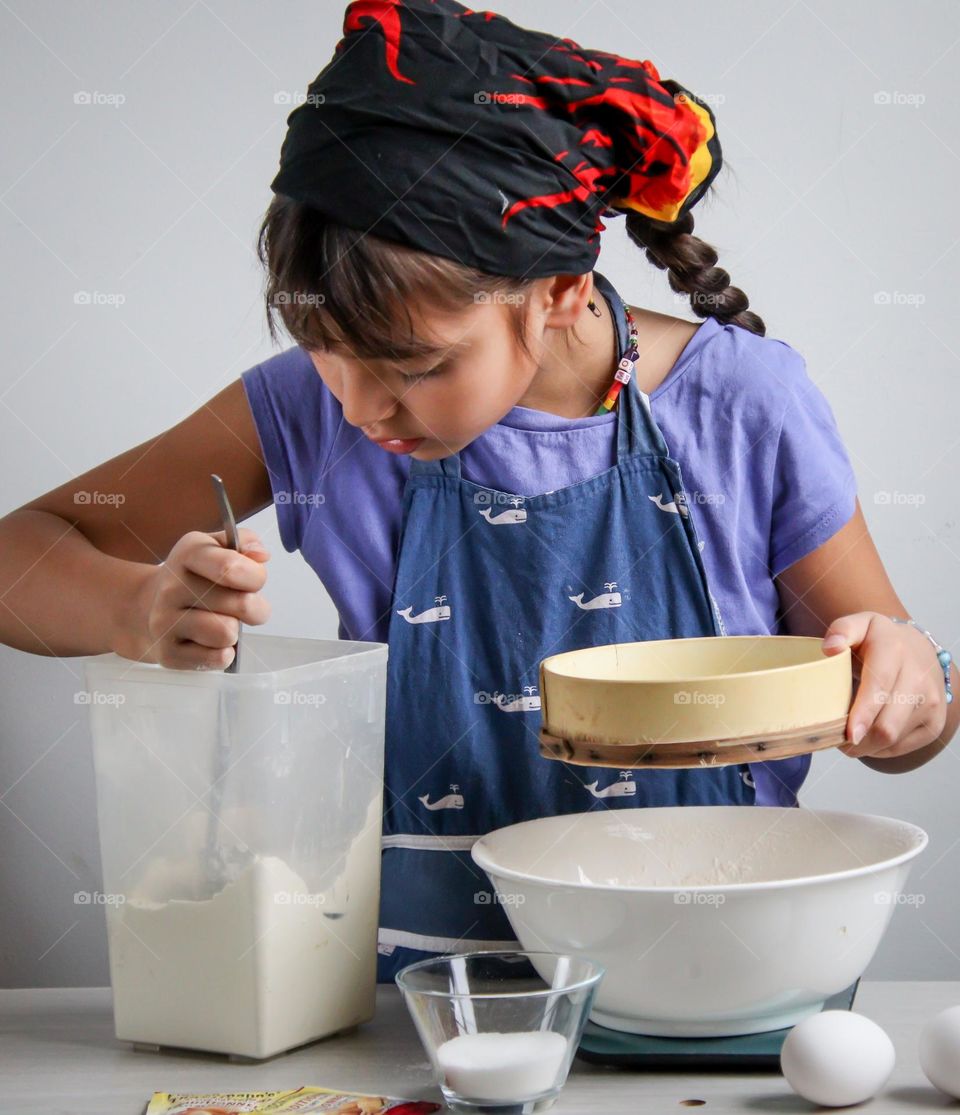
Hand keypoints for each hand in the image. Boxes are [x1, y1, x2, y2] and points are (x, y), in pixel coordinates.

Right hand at [127, 528, 270, 668]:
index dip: (256, 577)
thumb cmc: (194, 579)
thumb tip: (261, 555)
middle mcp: (172, 587)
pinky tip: (211, 642)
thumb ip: (244, 542)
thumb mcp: (215, 548)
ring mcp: (165, 622)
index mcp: (188, 554)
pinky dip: (224, 653)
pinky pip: (218, 659)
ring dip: (235, 631)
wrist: (145, 609)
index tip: (254, 581)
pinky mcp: (168, 653)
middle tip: (243, 607)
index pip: (230, 567)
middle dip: (255, 608)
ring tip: (223, 623)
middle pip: (241, 604)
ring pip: (228, 633)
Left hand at [820, 612, 948, 759]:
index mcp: (894, 650)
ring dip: (864, 745)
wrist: (918, 650)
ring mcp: (930, 702)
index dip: (864, 713)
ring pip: (892, 739)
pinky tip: (867, 733)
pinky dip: (878, 747)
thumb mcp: (859, 625)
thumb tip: (831, 648)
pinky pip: (900, 747)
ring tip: (847, 733)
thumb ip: (842, 630)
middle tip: (833, 737)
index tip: (849, 734)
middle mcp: (918, 678)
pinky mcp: (935, 723)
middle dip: (857, 739)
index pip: (880, 686)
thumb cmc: (879, 641)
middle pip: (887, 724)